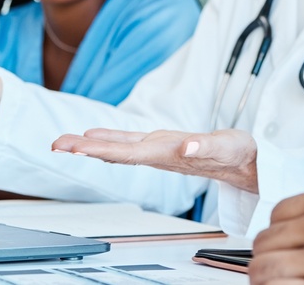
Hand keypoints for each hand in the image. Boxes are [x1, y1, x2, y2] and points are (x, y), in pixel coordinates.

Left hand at [51, 128, 259, 193]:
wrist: (246, 164)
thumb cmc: (238, 154)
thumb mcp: (226, 147)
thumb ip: (207, 146)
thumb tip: (188, 145)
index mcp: (169, 154)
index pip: (128, 152)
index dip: (100, 149)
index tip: (76, 148)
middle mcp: (158, 154)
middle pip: (116, 152)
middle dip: (86, 148)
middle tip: (56, 145)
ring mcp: (159, 151)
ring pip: (120, 148)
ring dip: (92, 146)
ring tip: (67, 143)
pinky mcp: (163, 145)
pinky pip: (130, 143)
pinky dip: (110, 139)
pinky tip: (97, 137)